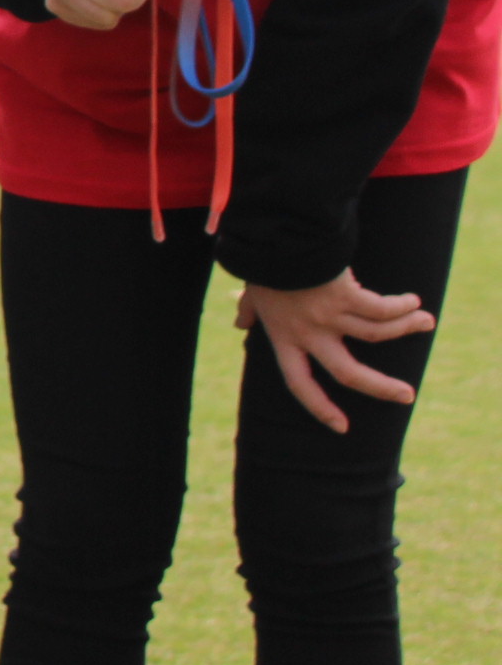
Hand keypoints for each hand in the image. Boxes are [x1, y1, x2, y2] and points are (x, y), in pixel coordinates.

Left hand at [237, 271, 434, 432]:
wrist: (273, 237)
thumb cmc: (263, 264)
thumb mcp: (252, 292)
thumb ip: (249, 310)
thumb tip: (238, 323)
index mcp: (283, 338)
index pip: (299, 383)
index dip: (319, 407)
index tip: (341, 427)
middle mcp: (307, 333)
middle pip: (347, 372)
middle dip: (380, 388)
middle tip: (407, 396)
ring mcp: (328, 316)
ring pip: (376, 334)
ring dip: (406, 329)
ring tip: (425, 322)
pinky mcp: (345, 295)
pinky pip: (382, 309)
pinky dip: (401, 307)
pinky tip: (412, 302)